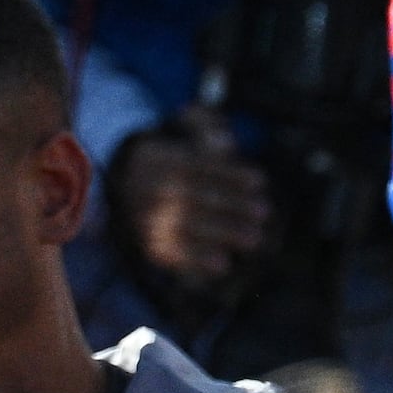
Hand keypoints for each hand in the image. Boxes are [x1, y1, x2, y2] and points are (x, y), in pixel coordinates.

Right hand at [108, 116, 272, 286]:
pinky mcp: (146, 243)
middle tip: (264, 212)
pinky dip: (197, 261)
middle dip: (233, 206)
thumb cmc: (173, 154)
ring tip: (255, 238)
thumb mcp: (185, 129)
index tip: (260, 182)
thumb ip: (207, 128)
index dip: (231, 174)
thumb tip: (225, 144)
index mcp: (155, 157)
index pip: (197, 166)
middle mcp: (144, 188)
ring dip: (223, 235)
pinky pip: (172, 254)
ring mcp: (143, 217)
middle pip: (194, 198)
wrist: (128, 183)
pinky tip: (223, 264)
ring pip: (185, 228)